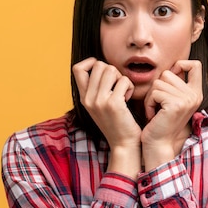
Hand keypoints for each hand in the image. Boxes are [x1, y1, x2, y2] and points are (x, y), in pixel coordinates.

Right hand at [72, 58, 141, 176]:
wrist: (124, 144)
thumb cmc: (116, 123)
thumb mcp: (99, 105)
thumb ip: (96, 88)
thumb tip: (101, 65)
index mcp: (83, 98)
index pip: (77, 68)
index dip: (91, 62)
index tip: (103, 72)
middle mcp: (88, 99)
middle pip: (98, 65)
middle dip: (112, 71)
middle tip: (117, 86)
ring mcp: (100, 101)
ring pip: (111, 69)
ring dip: (121, 78)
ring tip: (123, 92)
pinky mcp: (114, 104)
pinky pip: (124, 80)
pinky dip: (129, 87)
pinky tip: (128, 99)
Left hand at [141, 60, 202, 170]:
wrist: (158, 144)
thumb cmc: (160, 121)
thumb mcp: (171, 100)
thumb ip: (175, 83)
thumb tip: (173, 65)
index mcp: (196, 92)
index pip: (195, 64)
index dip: (180, 65)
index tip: (169, 80)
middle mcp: (195, 95)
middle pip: (168, 73)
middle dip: (157, 88)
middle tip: (158, 105)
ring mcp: (186, 99)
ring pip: (158, 83)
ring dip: (151, 97)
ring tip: (156, 111)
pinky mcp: (175, 104)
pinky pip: (154, 93)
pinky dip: (148, 104)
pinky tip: (153, 116)